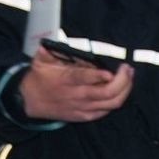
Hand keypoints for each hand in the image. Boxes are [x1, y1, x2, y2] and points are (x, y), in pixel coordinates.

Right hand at [18, 47, 133, 123]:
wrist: (29, 101)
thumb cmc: (39, 77)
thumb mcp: (42, 59)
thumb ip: (55, 50)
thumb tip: (65, 41)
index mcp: (66, 80)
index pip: (85, 79)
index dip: (99, 76)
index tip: (111, 72)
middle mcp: (77, 95)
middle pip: (106, 93)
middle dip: (123, 81)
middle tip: (128, 69)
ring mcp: (82, 107)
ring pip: (111, 104)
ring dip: (124, 90)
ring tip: (129, 77)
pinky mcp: (84, 116)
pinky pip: (106, 111)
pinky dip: (116, 100)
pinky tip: (121, 90)